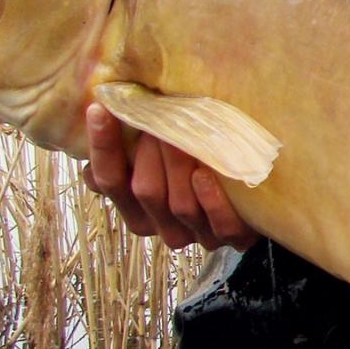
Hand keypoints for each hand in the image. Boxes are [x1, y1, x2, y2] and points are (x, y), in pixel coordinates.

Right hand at [80, 104, 259, 250]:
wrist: (250, 193)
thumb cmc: (193, 162)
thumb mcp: (157, 152)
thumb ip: (129, 143)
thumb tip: (101, 110)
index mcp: (133, 208)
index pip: (108, 180)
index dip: (103, 147)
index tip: (99, 110)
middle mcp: (160, 226)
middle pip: (146, 190)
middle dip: (152, 150)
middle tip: (161, 116)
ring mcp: (196, 235)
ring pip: (180, 205)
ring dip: (182, 166)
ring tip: (186, 135)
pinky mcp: (232, 238)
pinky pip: (220, 225)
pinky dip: (211, 200)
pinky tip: (205, 175)